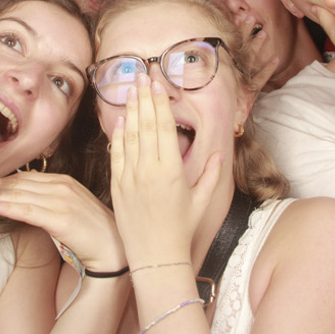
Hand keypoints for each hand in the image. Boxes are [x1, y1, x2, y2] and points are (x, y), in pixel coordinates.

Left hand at [0, 171, 126, 274]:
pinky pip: (29, 210)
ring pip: (20, 194)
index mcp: (64, 182)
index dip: (0, 179)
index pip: (25, 177)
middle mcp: (62, 186)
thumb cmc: (91, 234)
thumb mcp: (68, 211)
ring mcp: (62, 200)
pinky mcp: (61, 218)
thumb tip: (25, 203)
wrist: (114, 251)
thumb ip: (48, 203)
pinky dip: (9, 207)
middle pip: (18, 183)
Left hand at [109, 78, 221, 267]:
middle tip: (141, 75)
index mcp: (171, 171)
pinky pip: (116, 156)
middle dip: (143, 98)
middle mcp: (148, 171)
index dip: (159, 103)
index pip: (163, 127)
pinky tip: (120, 122)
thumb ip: (211, 174)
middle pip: (144, 125)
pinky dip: (117, 137)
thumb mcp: (202, 201)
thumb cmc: (182, 231)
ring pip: (128, 137)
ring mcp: (130, 179)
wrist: (155, 258)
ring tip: (130, 91)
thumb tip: (218, 154)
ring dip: (130, 112)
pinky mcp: (118, 188)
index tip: (156, 83)